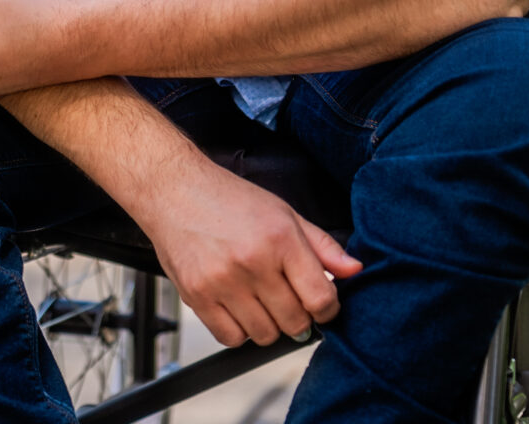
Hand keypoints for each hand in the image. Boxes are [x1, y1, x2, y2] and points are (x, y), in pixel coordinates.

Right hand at [132, 161, 361, 347]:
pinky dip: (239, 331)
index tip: (321, 303)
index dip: (328, 308)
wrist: (174, 191)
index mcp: (280, 239)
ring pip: (265, 335)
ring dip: (269, 325)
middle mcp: (253, 262)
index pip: (321, 299)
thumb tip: (354, 271)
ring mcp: (223, 282)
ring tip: (259, 299)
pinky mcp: (197, 296)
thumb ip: (322, 245)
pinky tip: (237, 306)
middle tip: (286, 298)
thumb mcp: (284, 212)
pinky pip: (231, 339)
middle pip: (295, 323)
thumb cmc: (228, 200)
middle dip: (298, 317)